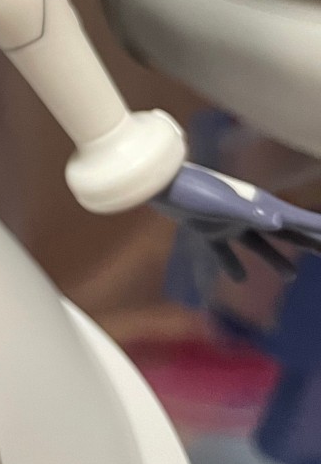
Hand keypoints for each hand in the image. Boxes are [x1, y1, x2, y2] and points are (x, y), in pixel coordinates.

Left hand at [154, 161, 320, 284]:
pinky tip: (238, 279)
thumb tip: (278, 222)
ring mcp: (227, 221)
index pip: (294, 220)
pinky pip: (223, 251)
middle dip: (305, 243)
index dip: (314, 228)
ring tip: (290, 276)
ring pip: (257, 244)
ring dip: (274, 258)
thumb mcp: (221, 204)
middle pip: (283, 232)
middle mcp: (246, 213)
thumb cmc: (190, 189)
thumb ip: (247, 213)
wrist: (158, 183)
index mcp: (256, 205)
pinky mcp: (207, 228)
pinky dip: (231, 264)